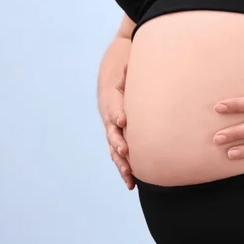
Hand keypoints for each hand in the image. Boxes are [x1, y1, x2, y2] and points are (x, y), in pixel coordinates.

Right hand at [98, 64, 134, 189]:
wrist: (116, 64)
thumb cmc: (126, 63)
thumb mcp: (129, 61)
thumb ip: (131, 67)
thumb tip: (135, 62)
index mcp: (111, 95)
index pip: (113, 105)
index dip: (117, 112)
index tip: (123, 121)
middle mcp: (109, 113)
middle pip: (111, 131)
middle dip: (118, 142)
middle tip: (125, 151)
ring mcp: (111, 125)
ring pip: (114, 146)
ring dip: (121, 162)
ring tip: (129, 177)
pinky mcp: (117, 132)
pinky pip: (119, 151)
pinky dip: (124, 165)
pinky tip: (132, 182)